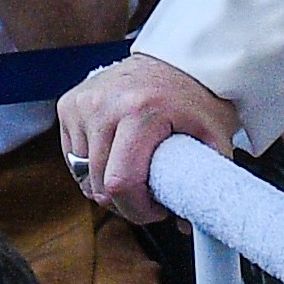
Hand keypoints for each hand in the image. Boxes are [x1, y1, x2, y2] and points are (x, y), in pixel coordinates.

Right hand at [58, 54, 242, 221]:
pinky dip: (93, 167)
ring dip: (106, 185)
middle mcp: (103, 105)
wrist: (175, 57)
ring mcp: (81, 103)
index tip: (157, 210)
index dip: (137, 210)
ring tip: (134, 174)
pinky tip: (116, 157)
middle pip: (98, 185)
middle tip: (150, 196)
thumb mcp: (214, 135)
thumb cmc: (196, 97)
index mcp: (140, 111)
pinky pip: (73, 156)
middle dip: (125, 203)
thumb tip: (187, 226)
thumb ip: (206, 180)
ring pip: (83, 175)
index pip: (120, 183)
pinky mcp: (69, 104)